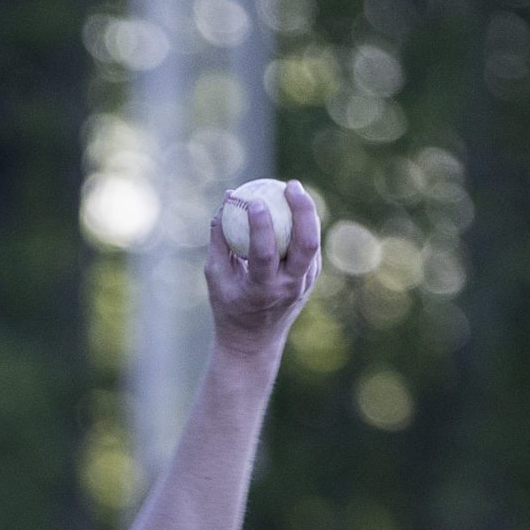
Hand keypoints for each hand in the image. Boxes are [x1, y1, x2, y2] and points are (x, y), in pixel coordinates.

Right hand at [204, 179, 320, 355]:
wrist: (253, 342)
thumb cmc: (228, 304)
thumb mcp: (215, 275)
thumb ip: (219, 238)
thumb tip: (228, 198)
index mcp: (261, 290)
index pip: (265, 254)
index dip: (261, 225)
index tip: (254, 200)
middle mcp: (288, 288)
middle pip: (305, 244)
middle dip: (303, 211)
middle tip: (291, 186)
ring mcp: (304, 284)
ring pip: (313, 242)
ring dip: (306, 213)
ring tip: (293, 190)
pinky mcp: (311, 279)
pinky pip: (311, 246)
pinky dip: (303, 225)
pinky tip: (294, 208)